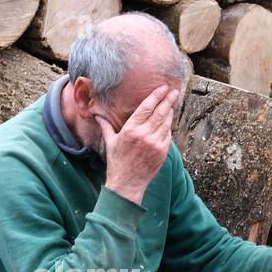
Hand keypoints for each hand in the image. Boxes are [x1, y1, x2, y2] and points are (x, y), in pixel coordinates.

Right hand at [98, 86, 179, 204]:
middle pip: (160, 112)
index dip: (156, 96)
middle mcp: (144, 135)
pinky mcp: (162, 152)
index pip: (146, 107)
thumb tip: (96, 115)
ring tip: (172, 103)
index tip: (163, 88)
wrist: (127, 184)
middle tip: (174, 91)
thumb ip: (105, 126)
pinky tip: (168, 122)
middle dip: (168, 100)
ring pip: (166, 122)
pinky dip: (169, 127)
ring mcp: (155, 143)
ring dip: (170, 112)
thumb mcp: (110, 142)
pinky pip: (168, 135)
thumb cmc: (117, 163)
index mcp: (130, 129)